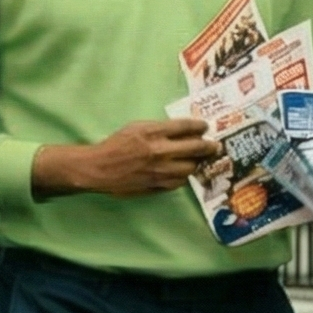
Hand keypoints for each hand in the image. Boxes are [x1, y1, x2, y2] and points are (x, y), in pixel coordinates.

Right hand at [33, 118, 219, 198]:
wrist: (98, 169)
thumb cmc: (115, 145)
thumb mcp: (135, 128)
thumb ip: (159, 129)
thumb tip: (183, 132)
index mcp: (152, 133)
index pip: (186, 127)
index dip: (200, 126)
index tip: (205, 127)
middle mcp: (160, 151)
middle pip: (196, 148)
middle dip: (209, 146)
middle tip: (214, 146)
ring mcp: (160, 171)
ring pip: (191, 168)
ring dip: (195, 163)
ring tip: (195, 160)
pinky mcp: (157, 185)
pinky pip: (179, 182)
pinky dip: (182, 176)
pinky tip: (179, 172)